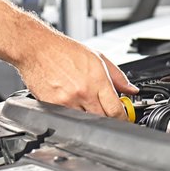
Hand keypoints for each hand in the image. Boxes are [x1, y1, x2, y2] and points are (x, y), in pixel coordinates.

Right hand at [15, 33, 138, 118]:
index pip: (116, 110)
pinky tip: (73, 104)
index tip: (125, 118)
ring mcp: (66, 101)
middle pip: (102, 119)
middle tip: (108, 112)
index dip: (123, 118)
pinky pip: (68, 118)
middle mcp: (83, 92)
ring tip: (88, 105)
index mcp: (97, 80)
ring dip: (91, 118)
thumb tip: (132, 90)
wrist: (37, 49)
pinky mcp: (52, 106)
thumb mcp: (99, 58)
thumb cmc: (65, 50)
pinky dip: (74, 116)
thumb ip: (118, 76)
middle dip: (109, 118)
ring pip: (85, 121)